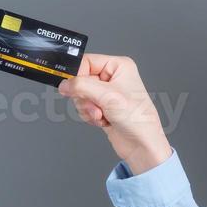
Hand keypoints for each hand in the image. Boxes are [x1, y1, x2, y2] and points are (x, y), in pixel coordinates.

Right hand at [57, 53, 172, 173]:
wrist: (142, 145)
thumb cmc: (138, 119)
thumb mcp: (107, 96)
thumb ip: (81, 86)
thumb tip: (64, 84)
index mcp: (119, 66)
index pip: (87, 62)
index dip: (78, 76)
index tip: (73, 88)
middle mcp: (113, 77)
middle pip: (81, 80)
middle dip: (85, 97)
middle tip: (96, 106)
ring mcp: (108, 94)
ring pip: (81, 96)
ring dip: (88, 109)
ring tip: (102, 115)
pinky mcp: (103, 107)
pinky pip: (85, 108)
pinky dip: (90, 116)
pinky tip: (103, 121)